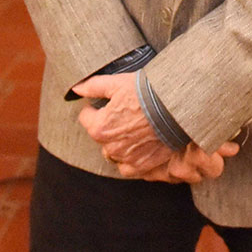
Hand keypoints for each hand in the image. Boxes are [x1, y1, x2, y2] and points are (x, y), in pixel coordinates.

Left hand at [71, 74, 241, 182]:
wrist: (175, 107)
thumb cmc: (146, 93)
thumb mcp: (117, 83)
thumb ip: (93, 87)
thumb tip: (77, 89)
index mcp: (100, 128)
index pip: (85, 118)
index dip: (93, 108)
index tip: (103, 103)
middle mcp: (110, 148)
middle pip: (100, 136)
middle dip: (107, 126)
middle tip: (122, 113)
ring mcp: (127, 159)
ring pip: (113, 154)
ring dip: (117, 144)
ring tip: (131, 129)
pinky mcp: (143, 165)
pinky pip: (129, 167)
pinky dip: (130, 159)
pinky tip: (137, 146)